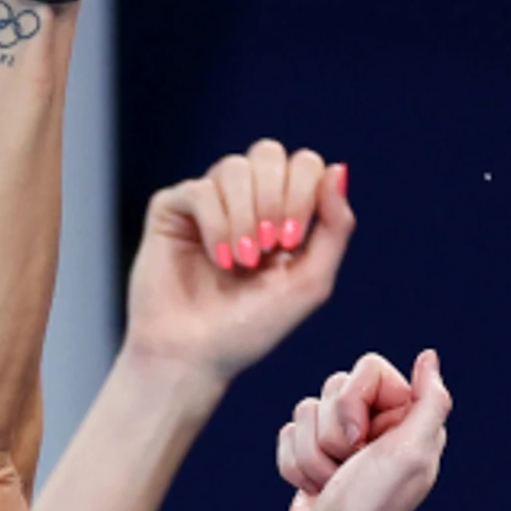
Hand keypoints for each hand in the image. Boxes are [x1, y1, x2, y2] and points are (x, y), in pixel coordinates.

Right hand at [127, 142, 353, 381]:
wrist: (194, 358)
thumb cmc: (251, 329)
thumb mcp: (311, 282)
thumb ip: (335, 227)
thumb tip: (338, 169)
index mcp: (281, 213)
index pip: (303, 164)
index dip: (303, 192)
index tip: (290, 242)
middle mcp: (244, 201)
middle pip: (268, 152)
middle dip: (274, 197)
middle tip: (269, 246)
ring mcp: (207, 203)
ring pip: (233, 167)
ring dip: (245, 215)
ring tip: (242, 260)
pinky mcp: (171, 210)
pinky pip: (200, 189)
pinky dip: (215, 224)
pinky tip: (217, 260)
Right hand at [279, 350, 451, 510]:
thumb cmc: (373, 507)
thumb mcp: (412, 451)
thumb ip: (430, 401)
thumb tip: (428, 357)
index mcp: (404, 417)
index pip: (367, 368)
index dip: (353, 400)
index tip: (361, 442)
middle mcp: (373, 424)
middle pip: (332, 387)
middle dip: (331, 435)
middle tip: (349, 468)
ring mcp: (340, 441)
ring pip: (304, 411)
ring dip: (313, 456)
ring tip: (332, 485)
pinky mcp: (310, 457)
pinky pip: (286, 435)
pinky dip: (295, 466)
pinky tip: (315, 490)